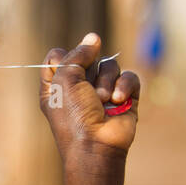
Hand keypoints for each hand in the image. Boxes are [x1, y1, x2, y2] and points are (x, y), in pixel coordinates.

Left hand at [39, 33, 139, 165]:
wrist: (97, 146)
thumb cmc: (73, 116)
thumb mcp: (65, 79)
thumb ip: (77, 54)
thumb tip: (93, 38)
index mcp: (56, 85)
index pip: (57, 56)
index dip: (63, 58)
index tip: (66, 68)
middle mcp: (78, 87)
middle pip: (88, 56)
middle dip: (89, 70)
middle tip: (87, 88)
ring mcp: (102, 92)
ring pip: (110, 65)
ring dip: (107, 80)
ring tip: (104, 99)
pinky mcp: (125, 97)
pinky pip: (129, 77)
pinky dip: (125, 86)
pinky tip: (118, 101)